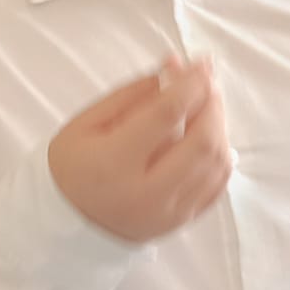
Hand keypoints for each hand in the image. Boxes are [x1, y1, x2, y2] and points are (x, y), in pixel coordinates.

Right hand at [48, 58, 231, 243]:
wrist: (68, 225)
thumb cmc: (72, 168)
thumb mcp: (85, 124)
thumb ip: (130, 95)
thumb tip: (172, 70)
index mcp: (114, 163)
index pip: (166, 115)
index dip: (190, 84)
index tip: (201, 64)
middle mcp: (146, 193)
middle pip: (202, 142)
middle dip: (212, 104)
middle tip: (207, 81)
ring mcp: (168, 212)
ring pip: (216, 164)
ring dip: (219, 126)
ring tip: (207, 103)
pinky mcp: (182, 221)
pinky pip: (218, 185)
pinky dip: (221, 154)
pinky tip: (212, 134)